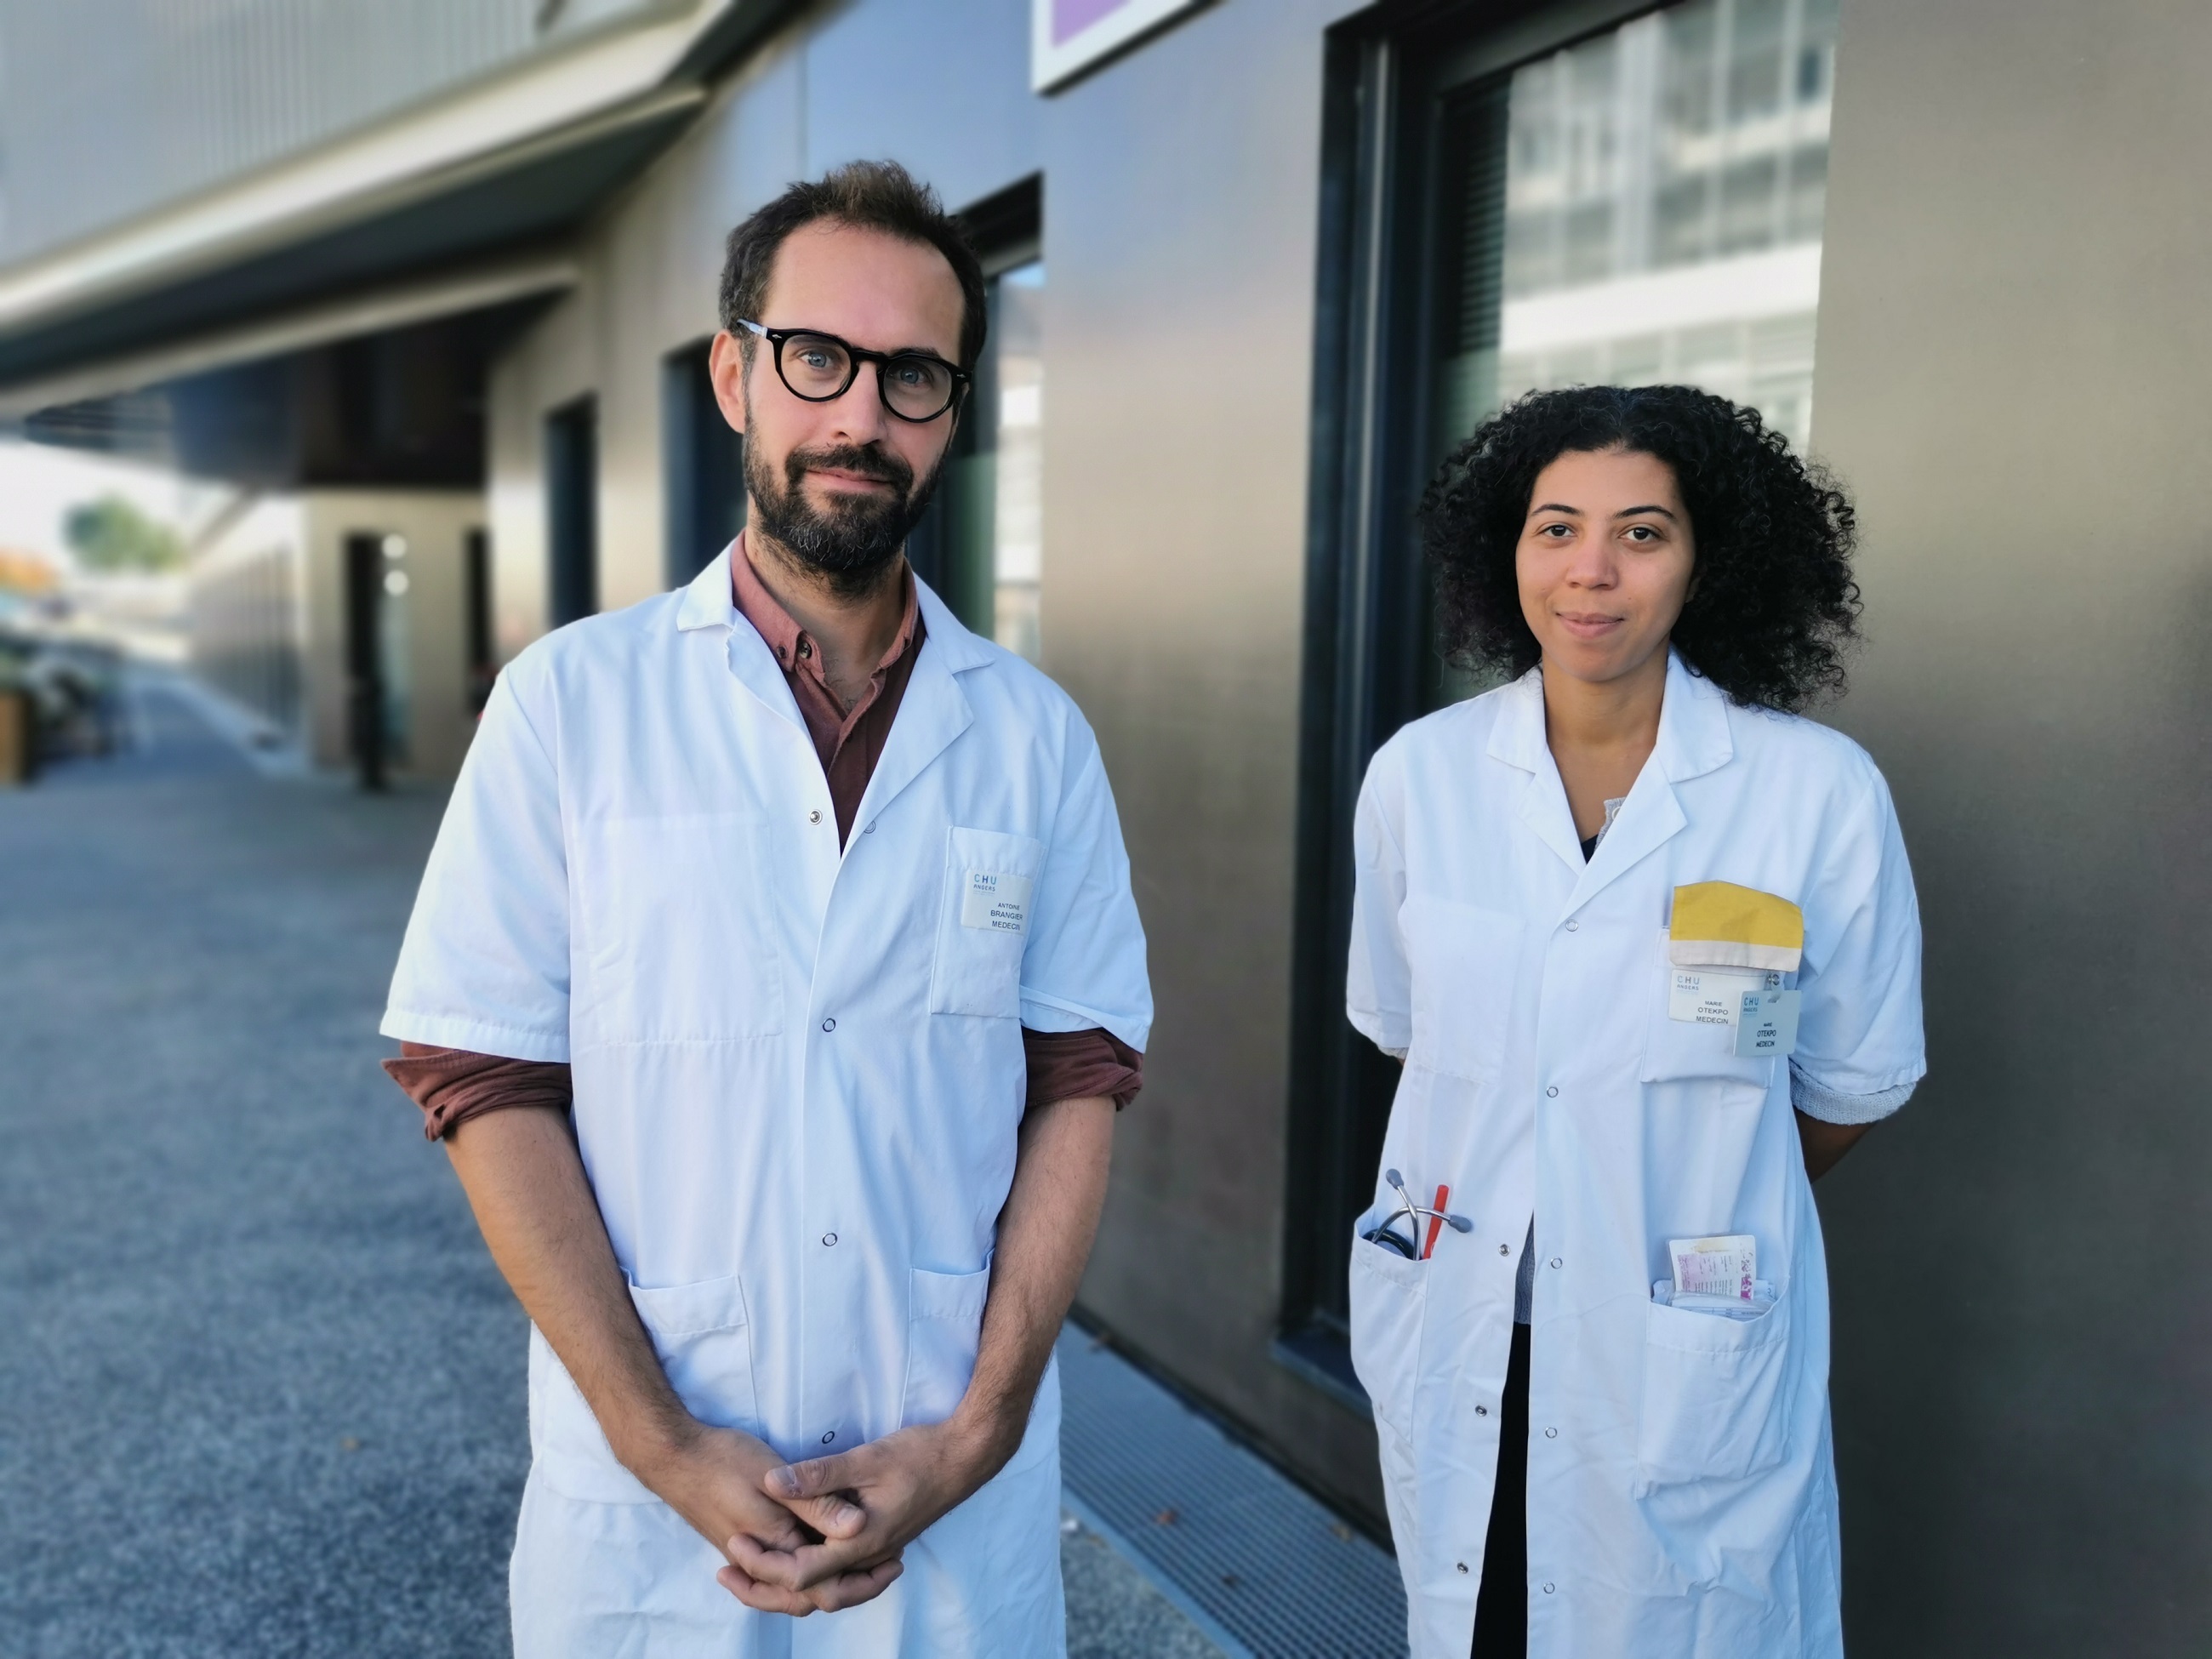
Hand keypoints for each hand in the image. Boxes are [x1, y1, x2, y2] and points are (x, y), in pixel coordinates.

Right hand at [633, 1422, 876, 1616]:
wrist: (674, 1456)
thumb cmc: (723, 1462)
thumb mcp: (774, 1478)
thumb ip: (816, 1505)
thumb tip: (859, 1527)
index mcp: (775, 1549)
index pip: (824, 1584)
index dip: (862, 1579)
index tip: (894, 1561)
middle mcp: (762, 1561)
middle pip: (811, 1595)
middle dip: (851, 1587)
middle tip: (887, 1570)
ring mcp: (749, 1554)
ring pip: (793, 1585)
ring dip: (828, 1578)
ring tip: (863, 1562)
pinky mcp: (742, 1541)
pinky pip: (779, 1569)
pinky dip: (805, 1566)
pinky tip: (820, 1546)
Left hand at [719, 1417, 1003, 1612]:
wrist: (967, 1456)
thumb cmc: (921, 1455)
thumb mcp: (866, 1459)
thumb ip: (818, 1475)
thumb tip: (770, 1483)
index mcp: (860, 1542)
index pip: (800, 1574)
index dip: (762, 1564)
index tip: (734, 1542)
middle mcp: (867, 1556)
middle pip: (811, 1595)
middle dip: (766, 1589)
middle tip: (729, 1572)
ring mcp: (877, 1551)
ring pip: (828, 1587)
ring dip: (789, 1582)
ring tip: (755, 1566)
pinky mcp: (881, 1540)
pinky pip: (842, 1571)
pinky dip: (814, 1570)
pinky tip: (800, 1548)